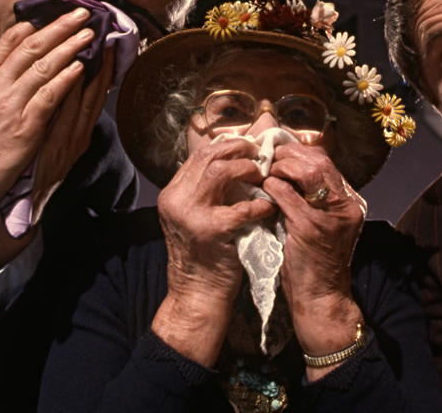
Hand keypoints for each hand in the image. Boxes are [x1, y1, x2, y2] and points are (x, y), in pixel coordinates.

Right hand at [0, 8, 99, 214]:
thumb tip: (12, 65)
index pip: (8, 41)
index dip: (35, 24)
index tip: (53, 13)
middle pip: (32, 46)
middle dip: (59, 27)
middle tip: (80, 13)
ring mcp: (10, 104)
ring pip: (44, 66)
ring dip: (70, 46)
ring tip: (89, 34)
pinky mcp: (25, 126)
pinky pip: (50, 95)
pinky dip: (67, 78)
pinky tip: (81, 66)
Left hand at [31, 44, 115, 197]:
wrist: (17, 203)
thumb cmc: (28, 169)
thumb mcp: (48, 142)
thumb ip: (56, 116)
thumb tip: (59, 88)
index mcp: (79, 134)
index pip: (94, 95)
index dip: (102, 68)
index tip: (104, 43)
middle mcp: (78, 136)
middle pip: (94, 93)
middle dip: (99, 62)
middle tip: (101, 33)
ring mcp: (69, 142)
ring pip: (83, 100)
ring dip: (87, 70)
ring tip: (87, 42)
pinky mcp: (55, 149)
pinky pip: (64, 114)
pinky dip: (69, 92)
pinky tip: (71, 72)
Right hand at [152, 139, 276, 365]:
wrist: (196, 295)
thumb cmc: (204, 256)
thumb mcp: (194, 217)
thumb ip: (206, 191)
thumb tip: (235, 162)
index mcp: (172, 193)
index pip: (199, 155)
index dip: (228, 147)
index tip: (249, 149)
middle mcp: (176, 199)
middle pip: (208, 156)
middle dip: (239, 152)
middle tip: (260, 157)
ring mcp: (190, 215)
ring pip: (221, 172)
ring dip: (247, 170)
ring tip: (262, 178)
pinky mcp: (210, 231)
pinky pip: (242, 207)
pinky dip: (260, 205)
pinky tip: (268, 208)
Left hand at [262, 144, 365, 377]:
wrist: (320, 299)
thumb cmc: (314, 263)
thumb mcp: (322, 224)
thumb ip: (312, 199)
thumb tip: (286, 171)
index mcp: (349, 202)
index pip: (326, 162)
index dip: (300, 152)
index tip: (280, 153)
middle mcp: (345, 205)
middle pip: (319, 161)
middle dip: (290, 154)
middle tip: (269, 157)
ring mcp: (330, 216)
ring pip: (308, 172)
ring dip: (283, 167)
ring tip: (267, 172)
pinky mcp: (312, 227)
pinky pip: (288, 195)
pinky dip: (273, 188)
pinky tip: (263, 189)